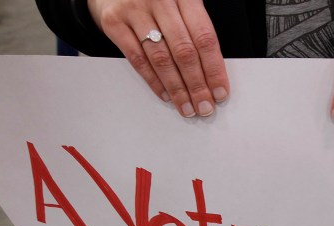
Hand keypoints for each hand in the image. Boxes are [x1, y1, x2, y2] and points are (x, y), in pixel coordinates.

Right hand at [88, 0, 229, 116]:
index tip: (219, 92)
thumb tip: (211, 75)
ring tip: (186, 107)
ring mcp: (135, 10)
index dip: (214, 69)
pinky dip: (153, 81)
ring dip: (176, 89)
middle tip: (204, 106)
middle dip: (197, 85)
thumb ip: (195, 31)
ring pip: (161, 58)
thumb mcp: (182, 4)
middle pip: (184, 51)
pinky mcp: (114, 22)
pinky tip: (164, 94)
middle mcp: (160, 0)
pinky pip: (137, 58)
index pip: (204, 38)